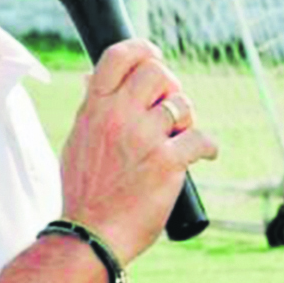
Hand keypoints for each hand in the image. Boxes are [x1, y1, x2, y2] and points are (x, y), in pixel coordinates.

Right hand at [60, 39, 217, 264]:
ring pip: (182, 103)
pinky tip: (203, 154)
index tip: (153, 56)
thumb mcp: (76, 139)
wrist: (89, 233)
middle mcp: (117, 116)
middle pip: (157, 72)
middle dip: (169, 86)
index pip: (117, 56)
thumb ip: (90, 109)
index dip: (141, 49)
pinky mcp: (167, 163)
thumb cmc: (83, 190)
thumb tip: (90, 77)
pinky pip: (202, 138)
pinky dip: (207, 147)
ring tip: (178, 135)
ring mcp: (143, 138)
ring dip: (187, 117)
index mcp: (93, 108)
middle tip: (168, 107)